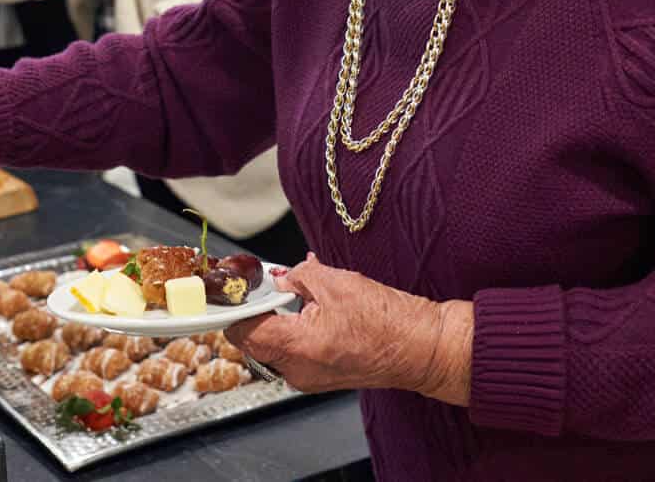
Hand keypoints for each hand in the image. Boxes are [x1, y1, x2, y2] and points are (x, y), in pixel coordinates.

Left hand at [226, 253, 468, 400]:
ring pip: (274, 345)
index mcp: (296, 348)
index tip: (232, 292)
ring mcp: (308, 379)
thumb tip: (282, 276)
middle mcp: (297, 371)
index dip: (235, 309)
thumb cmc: (388, 321)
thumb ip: (299, 276)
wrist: (422, 349)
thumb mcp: (337, 282)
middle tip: (273, 284)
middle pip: (255, 340)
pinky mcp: (321, 378)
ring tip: (302, 294)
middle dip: (261, 310)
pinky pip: (294, 351)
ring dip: (280, 318)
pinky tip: (315, 309)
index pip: (242, 332)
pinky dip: (296, 329)